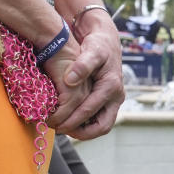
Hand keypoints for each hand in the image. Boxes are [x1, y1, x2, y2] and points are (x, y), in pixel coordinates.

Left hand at [47, 22, 123, 138]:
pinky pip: (97, 118)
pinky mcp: (107, 100)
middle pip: (102, 126)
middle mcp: (116, 96)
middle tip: (60, 131)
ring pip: (101, 125)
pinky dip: (84, 124)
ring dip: (82, 131)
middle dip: (81, 133)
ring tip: (61, 128)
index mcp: (112, 86)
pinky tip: (67, 121)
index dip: (73, 120)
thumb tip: (70, 80)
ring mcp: (113, 100)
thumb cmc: (97, 44)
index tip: (56, 124)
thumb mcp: (91, 50)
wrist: (105, 40)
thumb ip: (82, 65)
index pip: (91, 111)